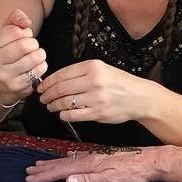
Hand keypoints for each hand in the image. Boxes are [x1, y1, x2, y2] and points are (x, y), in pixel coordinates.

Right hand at [0, 7, 45, 101]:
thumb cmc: (4, 54)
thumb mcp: (4, 34)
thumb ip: (15, 19)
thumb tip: (26, 21)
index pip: (15, 31)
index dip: (24, 32)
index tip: (23, 37)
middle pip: (24, 45)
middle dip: (33, 43)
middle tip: (31, 47)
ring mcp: (5, 76)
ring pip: (33, 58)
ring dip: (40, 54)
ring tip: (36, 56)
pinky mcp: (17, 87)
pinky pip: (38, 71)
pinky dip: (41, 66)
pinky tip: (36, 67)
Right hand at [25, 145, 164, 181]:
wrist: (153, 161)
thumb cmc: (135, 172)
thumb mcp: (112, 180)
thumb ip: (89, 181)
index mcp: (91, 165)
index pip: (63, 171)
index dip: (46, 175)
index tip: (31, 178)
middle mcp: (91, 158)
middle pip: (63, 164)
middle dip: (45, 168)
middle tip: (29, 171)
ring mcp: (97, 157)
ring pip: (69, 160)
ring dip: (54, 163)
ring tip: (41, 164)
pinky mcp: (103, 158)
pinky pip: (79, 158)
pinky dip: (68, 160)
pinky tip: (68, 160)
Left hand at [39, 58, 154, 128]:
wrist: (140, 97)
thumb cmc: (119, 83)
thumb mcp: (102, 69)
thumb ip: (81, 73)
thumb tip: (56, 81)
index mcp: (93, 66)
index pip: (62, 74)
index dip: (48, 82)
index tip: (41, 87)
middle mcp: (94, 80)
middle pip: (61, 88)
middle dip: (47, 94)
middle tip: (42, 98)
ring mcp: (96, 98)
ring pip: (65, 102)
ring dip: (54, 105)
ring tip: (50, 106)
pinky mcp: (98, 113)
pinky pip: (74, 115)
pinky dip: (64, 115)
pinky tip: (62, 114)